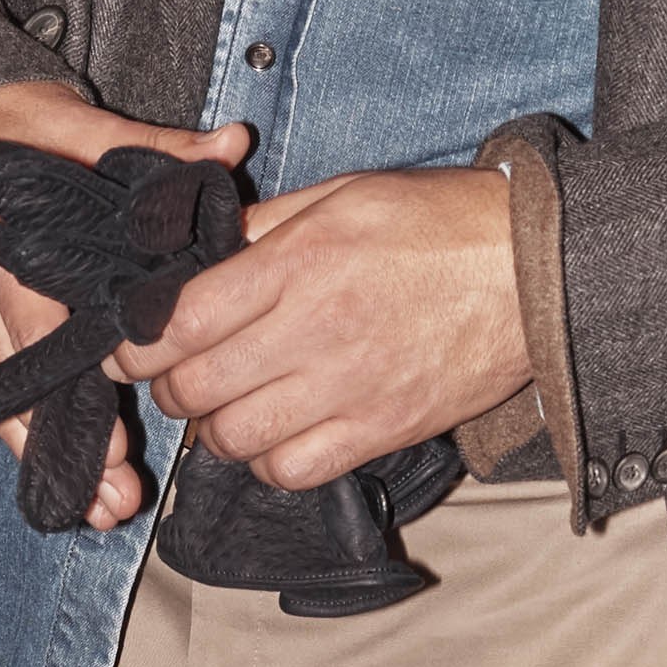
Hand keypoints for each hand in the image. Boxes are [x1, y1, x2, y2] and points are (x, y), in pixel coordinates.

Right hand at [0, 82, 253, 530]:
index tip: (117, 440)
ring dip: (45, 458)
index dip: (81, 391)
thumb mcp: (76, 123)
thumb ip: (154, 145)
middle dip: (69, 448)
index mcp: (8, 244)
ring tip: (92, 510)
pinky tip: (56, 479)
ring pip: (3, 401)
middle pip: (24, 385)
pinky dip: (22, 436)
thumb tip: (230, 147)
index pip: (45, 330)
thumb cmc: (9, 124)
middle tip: (113, 502)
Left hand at [108, 166, 529, 487]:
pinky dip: (272, 461)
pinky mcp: (382, 430)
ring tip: (232, 403)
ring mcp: (350, 388)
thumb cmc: (440, 222)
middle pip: (194, 388)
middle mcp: (315, 330)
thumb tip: (196, 254)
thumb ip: (263, 227)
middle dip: (172, 385)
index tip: (129, 344)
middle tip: (183, 371)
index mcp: (298, 262)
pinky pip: (293, 471)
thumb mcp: (343, 194)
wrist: (537, 270)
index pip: (179, 322)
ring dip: (217, 428)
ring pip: (234, 440)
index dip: (136, 342)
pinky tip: (281, 433)